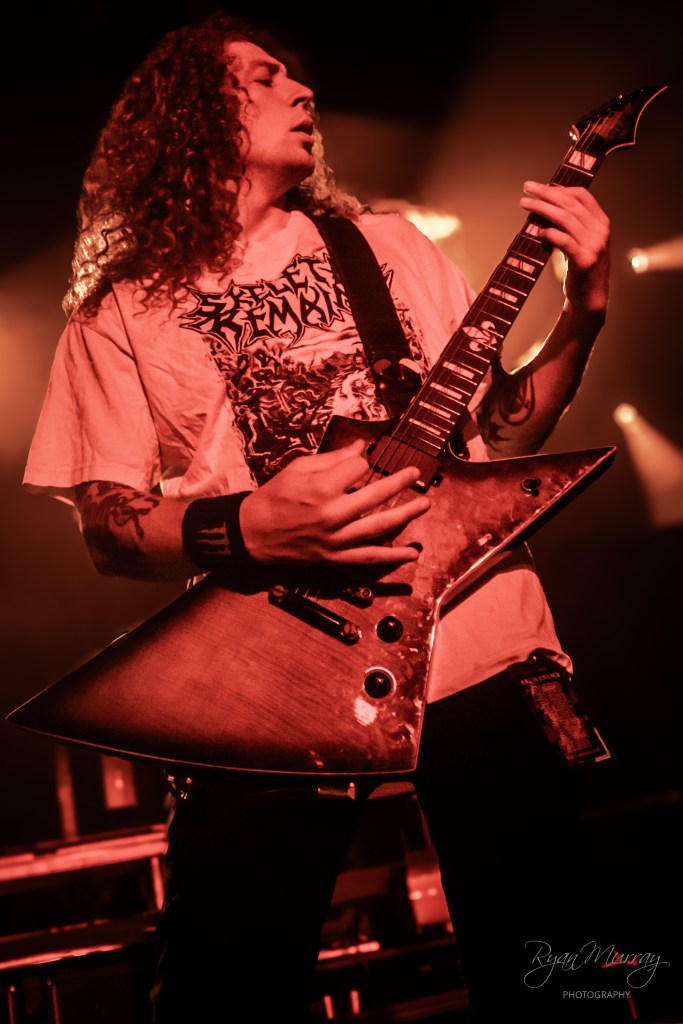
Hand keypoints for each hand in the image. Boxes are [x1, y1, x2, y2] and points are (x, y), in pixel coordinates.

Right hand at [239, 439, 430, 564]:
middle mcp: (331, 515)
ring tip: (424, 504)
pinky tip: (412, 552)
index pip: (357, 469)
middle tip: (415, 473)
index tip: (359, 462)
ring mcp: (336, 539)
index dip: (360, 463)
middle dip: (399, 482)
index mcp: (320, 489)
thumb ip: (333, 458)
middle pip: (375, 495)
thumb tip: (362, 448)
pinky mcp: (336, 558)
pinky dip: (393, 556)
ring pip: (379, 527)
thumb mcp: (298, 468)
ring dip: (406, 515)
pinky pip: (369, 557)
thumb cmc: (275, 496)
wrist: (254, 533)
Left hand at [520, 181, 609, 315]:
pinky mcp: (584, 261)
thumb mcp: (581, 243)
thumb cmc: (580, 270)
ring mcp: (594, 246)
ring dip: (542, 208)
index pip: (582, 195)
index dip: (560, 188)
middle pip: (570, 204)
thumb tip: (543, 208)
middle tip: (527, 187)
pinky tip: (537, 231)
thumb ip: (571, 226)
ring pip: (565, 219)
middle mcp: (600, 231)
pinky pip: (564, 241)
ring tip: (524, 204)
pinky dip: (549, 233)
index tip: (541, 187)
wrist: (590, 299)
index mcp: (601, 223)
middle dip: (546, 193)